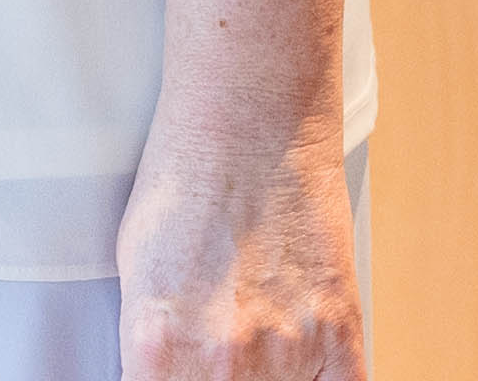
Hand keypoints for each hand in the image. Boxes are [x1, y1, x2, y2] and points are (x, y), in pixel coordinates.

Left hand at [117, 131, 365, 380]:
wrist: (250, 121)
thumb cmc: (186, 184)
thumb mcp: (137, 276)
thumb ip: (158, 352)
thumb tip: (165, 380)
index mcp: (156, 347)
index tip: (177, 372)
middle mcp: (221, 361)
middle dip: (217, 378)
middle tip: (220, 351)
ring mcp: (286, 352)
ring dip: (269, 377)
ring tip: (259, 340)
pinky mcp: (340, 336)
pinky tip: (301, 364)